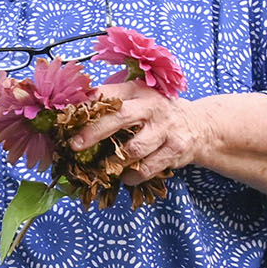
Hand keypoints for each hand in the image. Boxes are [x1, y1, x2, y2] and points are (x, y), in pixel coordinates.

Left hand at [70, 78, 210, 185]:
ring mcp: (165, 129)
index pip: (108, 94)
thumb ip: (111, 101)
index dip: (85, 106)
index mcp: (138, 90)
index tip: (66, 119)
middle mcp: (152, 107)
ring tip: (101, 166)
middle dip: (93, 132)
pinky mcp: (175, 150)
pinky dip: (132, 176)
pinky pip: (147, 168)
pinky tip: (125, 177)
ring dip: (113, 162)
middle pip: (119, 118)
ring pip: (133, 149)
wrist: (199, 125)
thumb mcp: (137, 99)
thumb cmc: (156, 113)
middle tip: (74, 145)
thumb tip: (72, 110)